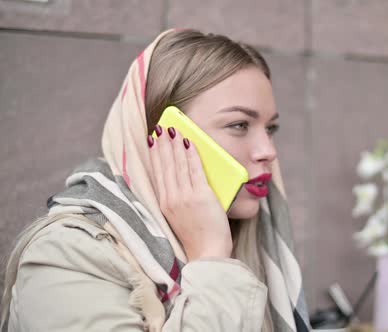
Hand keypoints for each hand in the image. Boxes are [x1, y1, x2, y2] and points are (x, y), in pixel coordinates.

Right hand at [147, 125, 232, 260]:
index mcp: (163, 205)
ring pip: (178, 164)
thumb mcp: (180, 219)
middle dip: (162, 144)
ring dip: (175, 144)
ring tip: (173, 130)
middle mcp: (170, 199)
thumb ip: (178, 201)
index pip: (157, 173)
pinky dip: (191, 154)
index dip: (155, 155)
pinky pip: (195, 169)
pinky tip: (189, 142)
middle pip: (165, 165)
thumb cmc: (198, 238)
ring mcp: (184, 197)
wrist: (207, 253)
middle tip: (161, 128)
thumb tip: (182, 182)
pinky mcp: (200, 196)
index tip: (152, 140)